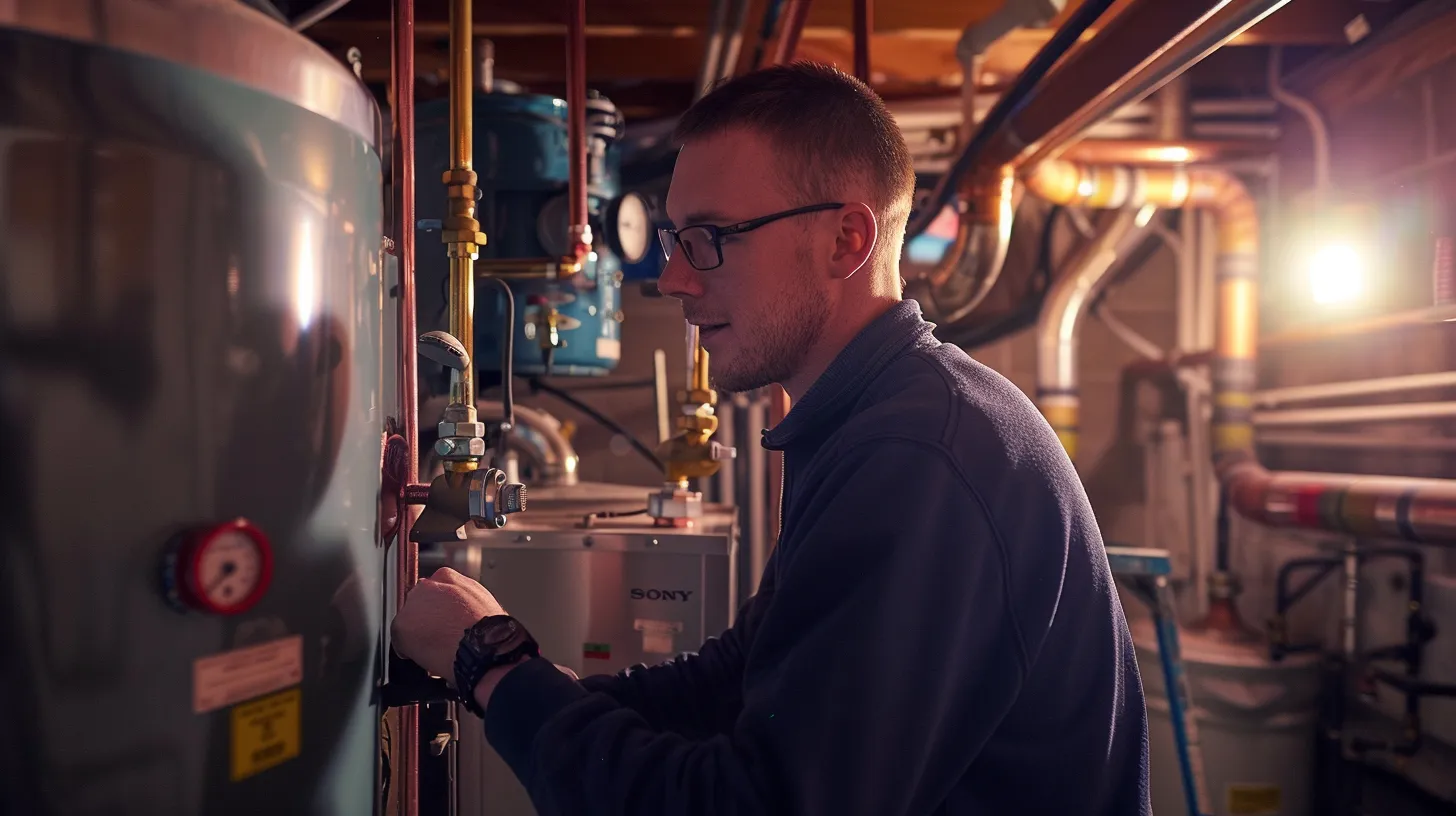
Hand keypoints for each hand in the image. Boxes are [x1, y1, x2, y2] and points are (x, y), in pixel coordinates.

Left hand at [390, 567, 505, 684]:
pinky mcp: (402, 625)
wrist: (484, 646)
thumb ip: (464, 600)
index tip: (443, 620)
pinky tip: (427, 656)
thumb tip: (460, 613)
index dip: (439, 610)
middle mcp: (427, 585)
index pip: (434, 591)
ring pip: (408, 620)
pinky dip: (409, 650)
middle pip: (418, 603)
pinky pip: (400, 641)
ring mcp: (412, 604)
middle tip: (439, 635)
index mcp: (448, 577)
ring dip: (417, 633)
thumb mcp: (482, 603)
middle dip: (425, 619)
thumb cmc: (489, 630)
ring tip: (435, 648)